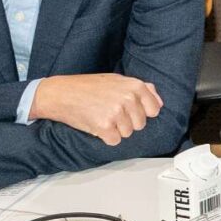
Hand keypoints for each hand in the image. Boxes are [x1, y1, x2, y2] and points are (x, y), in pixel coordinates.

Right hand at [31, 73, 165, 144]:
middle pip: (140, 124)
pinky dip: (106, 137)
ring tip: (101, 116)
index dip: (141, 113)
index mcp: (135, 86)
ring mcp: (116, 113)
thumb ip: (141, 89)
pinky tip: (96, 125)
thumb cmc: (88, 86)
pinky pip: (115, 141)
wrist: (61, 93)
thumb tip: (159, 101)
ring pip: (127, 133)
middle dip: (127, 122)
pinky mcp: (104, 127)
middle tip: (109, 112)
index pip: (154, 110)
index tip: (129, 110)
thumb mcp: (117, 80)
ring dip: (115, 130)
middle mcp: (128, 99)